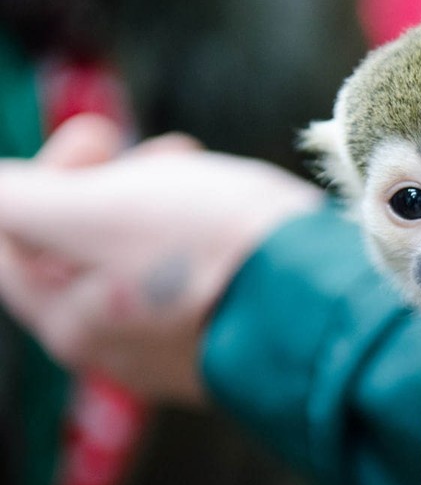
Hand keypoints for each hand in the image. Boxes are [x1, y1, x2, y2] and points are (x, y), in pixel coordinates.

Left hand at [0, 114, 321, 403]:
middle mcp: (115, 348)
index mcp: (68, 322)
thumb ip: (19, 199)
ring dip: (157, 207)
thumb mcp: (95, 209)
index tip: (99, 131)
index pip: (12, 242)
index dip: (46, 173)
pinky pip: (189, 285)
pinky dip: (197, 243)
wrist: (324, 300)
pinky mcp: (229, 344)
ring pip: (140, 263)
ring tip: (204, 173)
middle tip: (161, 150)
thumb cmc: (208, 249)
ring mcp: (175, 353)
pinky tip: (233, 218)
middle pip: (81, 250)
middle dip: (110, 185)